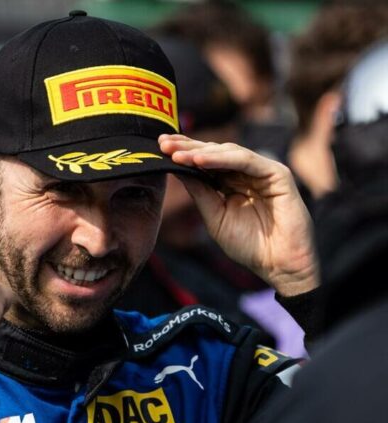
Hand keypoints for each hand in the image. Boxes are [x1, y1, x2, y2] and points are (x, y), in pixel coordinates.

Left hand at [159, 135, 318, 295]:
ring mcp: (262, 171)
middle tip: (162, 142)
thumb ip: (200, 192)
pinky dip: (222, 158)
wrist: (278, 265)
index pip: (205, 162)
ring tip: (177, 153)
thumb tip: (177, 169)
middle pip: (214, 152)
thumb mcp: (214, 216)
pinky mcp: (277, 174)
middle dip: (187, 146)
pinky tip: (199, 159)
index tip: (158, 148)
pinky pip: (246, 160)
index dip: (183, 153)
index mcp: (231, 182)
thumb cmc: (249, 245)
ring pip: (228, 152)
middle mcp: (246, 173)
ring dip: (200, 151)